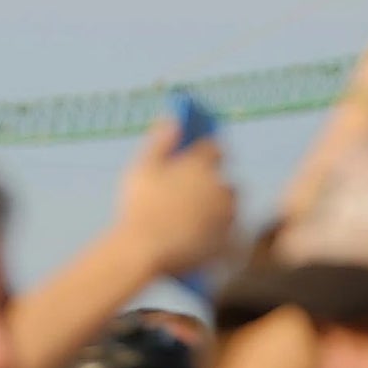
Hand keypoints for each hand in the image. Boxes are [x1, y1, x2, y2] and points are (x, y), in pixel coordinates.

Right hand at [114, 120, 235, 274]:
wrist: (145, 250)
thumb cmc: (139, 207)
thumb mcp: (142, 168)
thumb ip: (160, 140)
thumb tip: (173, 117)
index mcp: (198, 165)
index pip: (214, 147)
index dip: (208, 149)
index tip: (201, 152)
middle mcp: (219, 187)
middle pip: (224, 179)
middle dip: (213, 182)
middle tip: (194, 191)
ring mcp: (226, 215)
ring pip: (229, 206)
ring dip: (217, 206)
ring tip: (194, 215)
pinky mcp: (228, 239)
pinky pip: (228, 230)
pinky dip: (218, 229)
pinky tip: (198, 234)